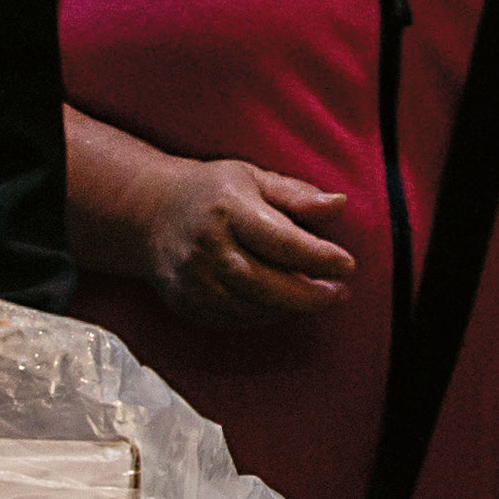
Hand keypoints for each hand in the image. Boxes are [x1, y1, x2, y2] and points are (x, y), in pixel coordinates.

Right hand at [132, 157, 353, 329]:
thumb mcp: (255, 179)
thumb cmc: (214, 192)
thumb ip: (298, 194)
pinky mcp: (184, 300)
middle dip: (308, 295)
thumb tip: (340, 204)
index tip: (348, 265)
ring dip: (289, 308)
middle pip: (263, 282)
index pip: (279, 240)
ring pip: (248, 306)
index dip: (318, 257)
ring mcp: (192, 278)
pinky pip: (231, 319)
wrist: (150, 214)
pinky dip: (263, 317)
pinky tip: (284, 306)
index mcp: (228, 209)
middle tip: (340, 293)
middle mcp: (206, 246)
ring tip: (318, 299)